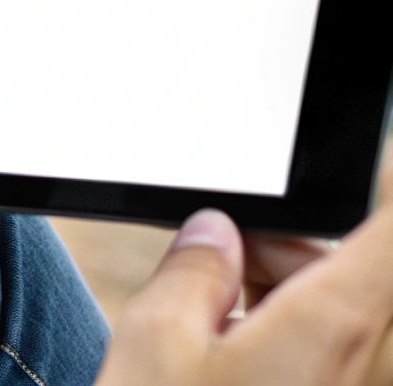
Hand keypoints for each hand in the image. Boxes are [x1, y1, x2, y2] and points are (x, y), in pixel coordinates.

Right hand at [96, 175, 392, 385]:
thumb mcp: (154, 344)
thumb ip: (190, 270)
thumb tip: (213, 232)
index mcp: (331, 322)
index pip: (390, 222)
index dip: (374, 175)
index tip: (340, 159)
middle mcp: (372, 362)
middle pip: (358, 264)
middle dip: (285, 247)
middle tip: (213, 265)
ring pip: (347, 309)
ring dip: (287, 297)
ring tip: (211, 331)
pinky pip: (336, 354)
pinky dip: (291, 340)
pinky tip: (229, 367)